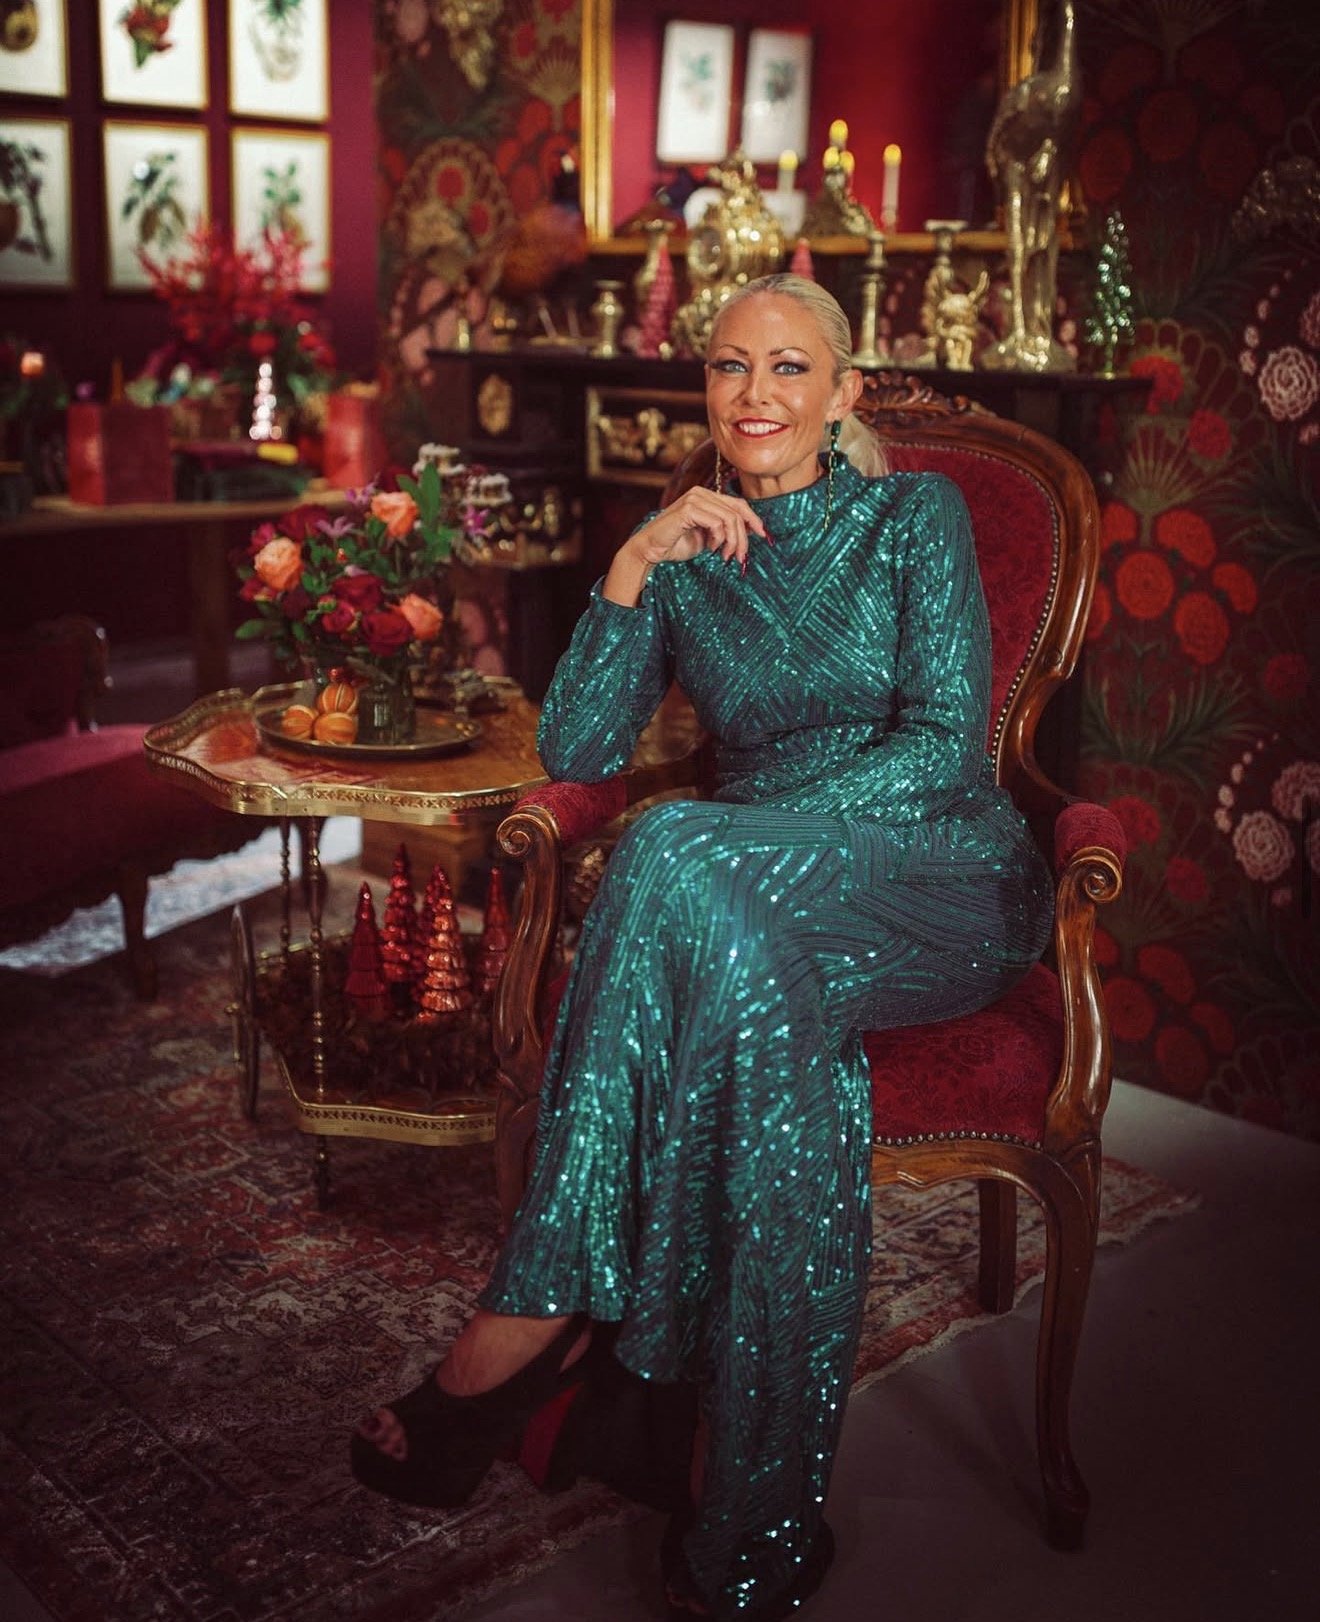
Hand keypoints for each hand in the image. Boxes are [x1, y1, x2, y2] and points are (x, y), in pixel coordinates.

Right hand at [603, 487, 769, 605]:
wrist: (651, 550)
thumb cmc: (676, 544)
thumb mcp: (708, 537)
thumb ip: (724, 530)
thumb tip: (750, 532)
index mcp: (706, 496)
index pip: (738, 504)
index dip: (753, 519)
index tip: (763, 535)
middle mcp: (701, 493)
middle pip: (737, 512)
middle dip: (743, 537)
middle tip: (741, 557)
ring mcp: (694, 498)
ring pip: (730, 518)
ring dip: (732, 541)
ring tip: (725, 556)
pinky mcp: (688, 508)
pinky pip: (717, 523)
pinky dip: (718, 539)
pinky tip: (710, 548)